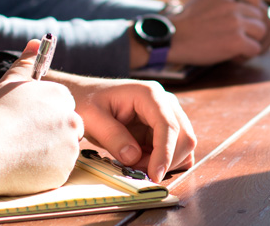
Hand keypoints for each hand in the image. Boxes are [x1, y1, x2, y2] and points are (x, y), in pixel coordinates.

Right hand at [0, 40, 83, 195]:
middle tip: (23, 139)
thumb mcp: (8, 83)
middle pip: (67, 128)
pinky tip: (23, 166)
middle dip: (50, 134)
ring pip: (63, 150)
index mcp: (60, 96)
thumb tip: (35, 42)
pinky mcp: (64, 170)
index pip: (62, 106)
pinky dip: (44, 170)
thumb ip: (26, 63)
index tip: (27, 122)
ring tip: (20, 152)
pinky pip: (58, 170)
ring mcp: (69, 147)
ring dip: (48, 152)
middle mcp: (71, 119)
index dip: (43, 115)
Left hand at [64, 78, 195, 181]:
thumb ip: (112, 136)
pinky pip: (176, 150)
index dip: (165, 153)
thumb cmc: (87, 102)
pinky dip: (165, 162)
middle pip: (184, 137)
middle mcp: (165, 102)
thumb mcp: (92, 118)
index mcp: (149, 94)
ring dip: (164, 162)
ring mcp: (167, 115)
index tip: (155, 175)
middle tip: (137, 171)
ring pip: (183, 146)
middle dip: (165, 160)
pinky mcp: (164, 129)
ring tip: (135, 164)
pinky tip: (144, 162)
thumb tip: (133, 157)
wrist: (86, 97)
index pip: (168, 125)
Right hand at [167, 0, 269, 64]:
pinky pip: (255, 49)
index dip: (253, 4)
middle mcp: (233, 4)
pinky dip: (246, 55)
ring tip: (235, 47)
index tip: (243, 15)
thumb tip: (252, 8)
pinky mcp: (236, 41)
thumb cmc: (187, 23)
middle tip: (238, 37)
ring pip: (262, 32)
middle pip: (260, 15)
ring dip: (252, 42)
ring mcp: (235, 22)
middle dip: (252, 28)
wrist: (171, 39)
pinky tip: (232, 55)